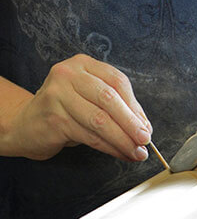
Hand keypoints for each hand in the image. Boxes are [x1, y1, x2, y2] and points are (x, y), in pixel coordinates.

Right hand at [9, 54, 151, 160]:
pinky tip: (121, 154)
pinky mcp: (54, 118)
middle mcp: (69, 74)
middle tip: (145, 140)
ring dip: (123, 140)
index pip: (118, 82)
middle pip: (110, 99)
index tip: (146, 127)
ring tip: (137, 152)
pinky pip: (90, 136)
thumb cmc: (66, 112)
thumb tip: (145, 127)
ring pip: (101, 120)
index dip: (136, 107)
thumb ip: (118, 108)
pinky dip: (110, 148)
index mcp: (84, 65)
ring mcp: (58, 95)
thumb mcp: (91, 101)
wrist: (27, 125)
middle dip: (132, 123)